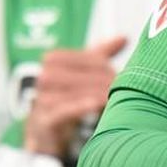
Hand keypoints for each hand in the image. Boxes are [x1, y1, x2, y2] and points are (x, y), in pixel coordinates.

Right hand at [23, 36, 127, 157]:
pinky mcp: (45, 121)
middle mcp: (44, 78)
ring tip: (114, 96)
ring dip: (95, 94)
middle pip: (75, 75)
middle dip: (100, 80)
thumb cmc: (69, 95)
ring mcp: (42, 100)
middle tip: (119, 85)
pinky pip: (62, 111)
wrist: (50, 129)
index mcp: (53, 61)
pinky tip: (97, 103)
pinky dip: (80, 107)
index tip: (116, 71)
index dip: (101, 64)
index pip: (80, 57)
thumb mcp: (85, 72)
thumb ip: (101, 55)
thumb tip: (124, 38)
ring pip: (71, 93)